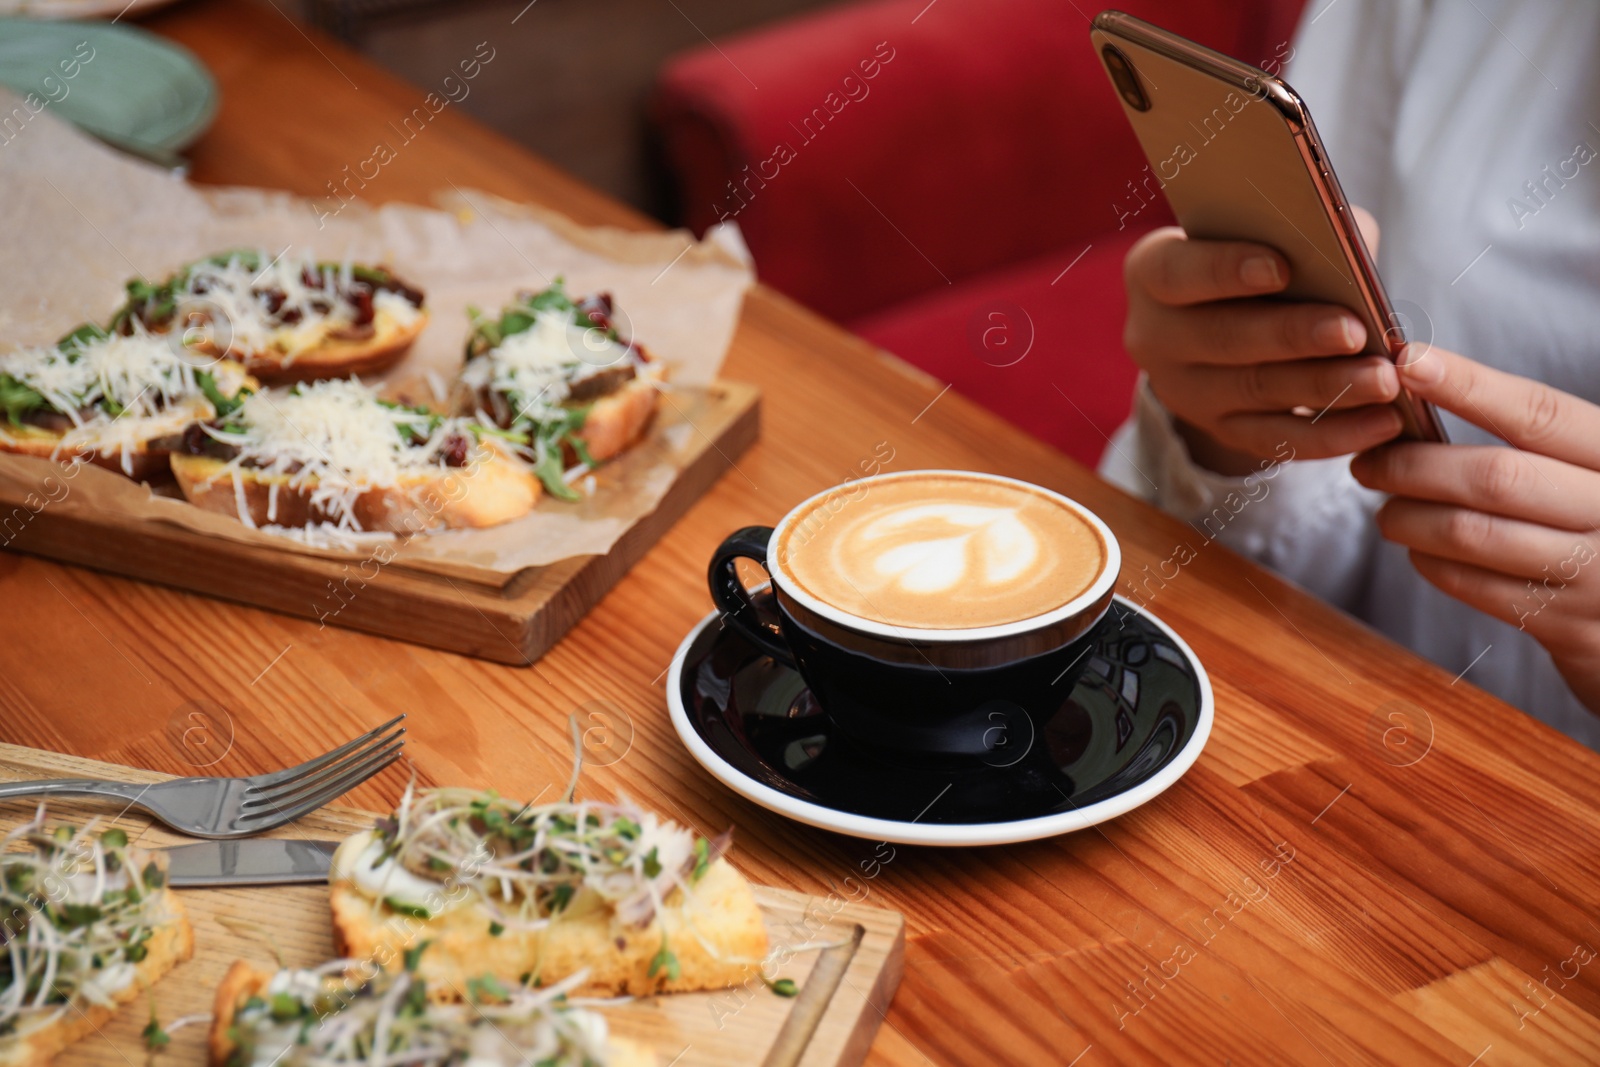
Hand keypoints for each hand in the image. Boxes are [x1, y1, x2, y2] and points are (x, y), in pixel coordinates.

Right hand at [1122, 209, 1403, 475]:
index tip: (1280, 268)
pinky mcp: (1221, 430)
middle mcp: (1156, 337)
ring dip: (1325, 387)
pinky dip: (1333, 434)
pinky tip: (1381, 422)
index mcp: (1153, 273)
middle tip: (1352, 331)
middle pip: (1222, 339)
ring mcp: (1185, 391)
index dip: (1223, 270)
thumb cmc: (1259, 256)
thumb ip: (1305, 231)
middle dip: (1292, 336)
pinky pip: (1277, 440)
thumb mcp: (1267, 232)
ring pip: (1255, 391)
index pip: (1176, 273)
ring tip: (1383, 379)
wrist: (1231, 318)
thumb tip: (1353, 250)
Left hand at [1351, 347, 1599, 710]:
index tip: (1409, 363)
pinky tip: (1419, 548)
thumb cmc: (1599, 517)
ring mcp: (1594, 573)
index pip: (1538, 413)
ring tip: (1386, 510)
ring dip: (1410, 518)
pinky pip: (1476, 586)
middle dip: (1415, 467)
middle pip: (1494, 477)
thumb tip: (1424, 386)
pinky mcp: (1567, 625)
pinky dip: (1431, 561)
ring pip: (1473, 535)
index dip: (1469, 385)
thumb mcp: (1588, 465)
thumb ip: (1533, 435)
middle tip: (1368, 463)